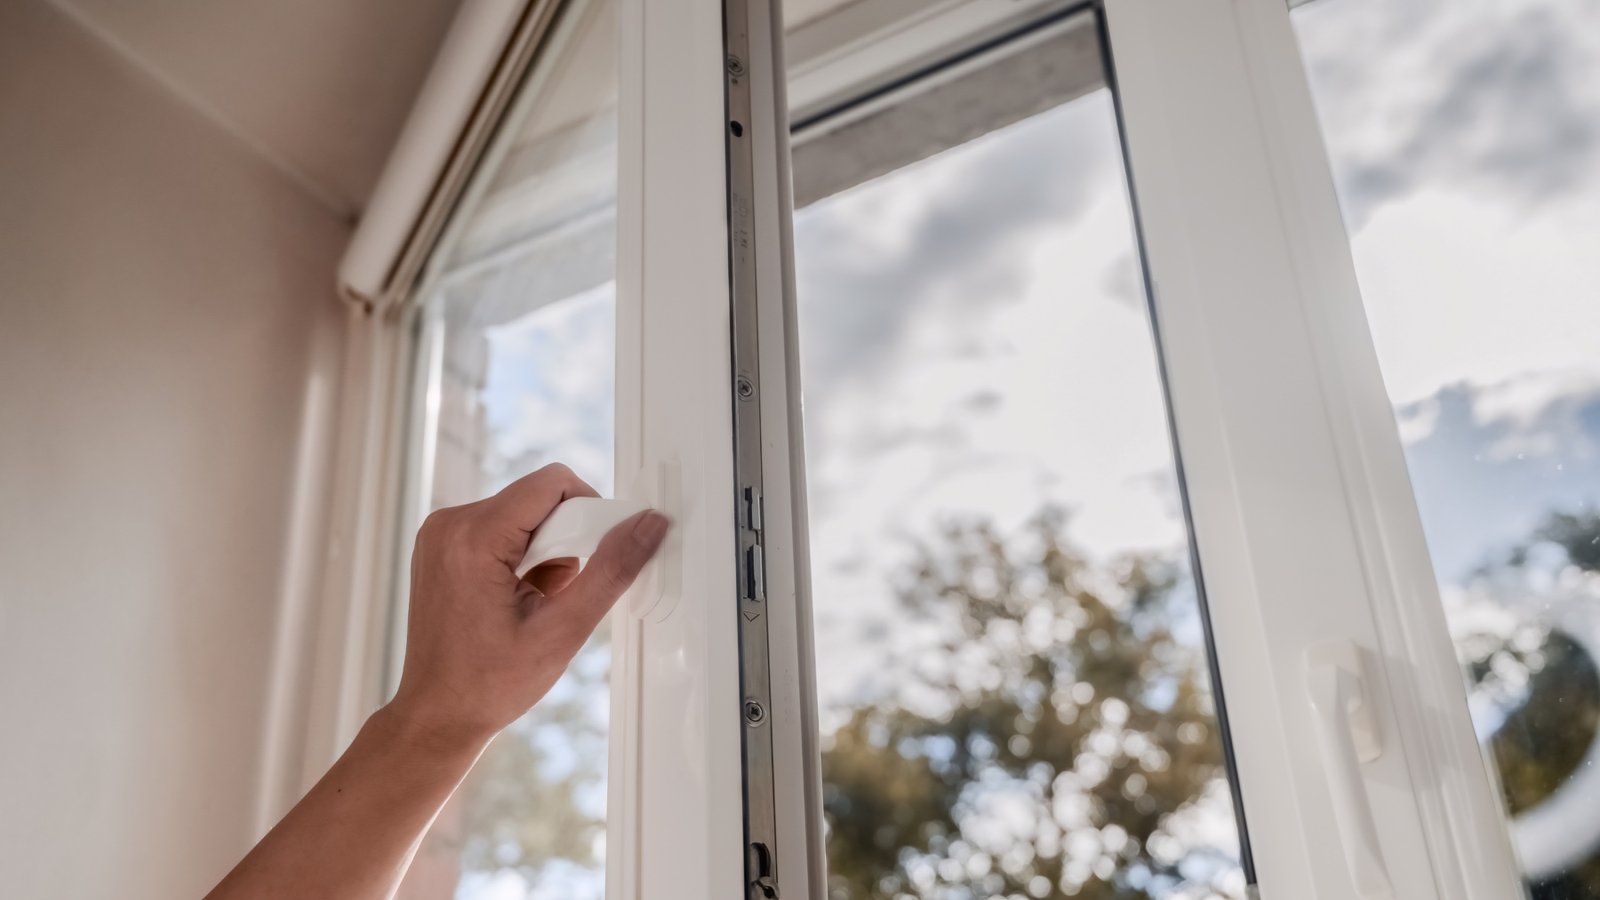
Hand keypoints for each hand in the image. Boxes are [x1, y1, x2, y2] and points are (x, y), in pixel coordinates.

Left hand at [387, 463, 668, 748]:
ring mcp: (440, 533)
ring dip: (545, 553)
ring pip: (524, 513)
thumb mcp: (563, 630)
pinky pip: (502, 527)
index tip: (595, 559)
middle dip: (564, 542)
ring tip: (534, 604)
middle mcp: (448, 524)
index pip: (552, 483)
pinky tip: (516, 599)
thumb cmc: (488, 684)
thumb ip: (611, 571)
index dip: (589, 514)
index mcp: (471, 538)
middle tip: (558, 595)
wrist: (438, 714)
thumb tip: (647, 525)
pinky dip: (523, 556)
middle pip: (538, 498)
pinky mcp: (443, 544)